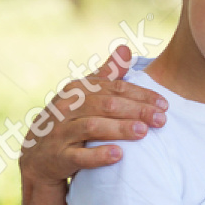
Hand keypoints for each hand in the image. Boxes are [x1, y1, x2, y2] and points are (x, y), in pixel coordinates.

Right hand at [19, 44, 166, 186]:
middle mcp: (66, 108)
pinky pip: (79, 156)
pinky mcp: (58, 157)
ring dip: (119, 129)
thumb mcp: (86, 95)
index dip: (141, 95)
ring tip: (143, 132)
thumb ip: (107, 74)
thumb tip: (125, 47)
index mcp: (76, 90)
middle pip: (106, 105)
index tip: (164, 104)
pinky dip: (98, 155)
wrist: (40, 156)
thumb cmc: (71, 120)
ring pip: (92, 127)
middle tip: (161, 119)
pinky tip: (119, 154)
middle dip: (137, 111)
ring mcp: (60, 132)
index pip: (114, 88)